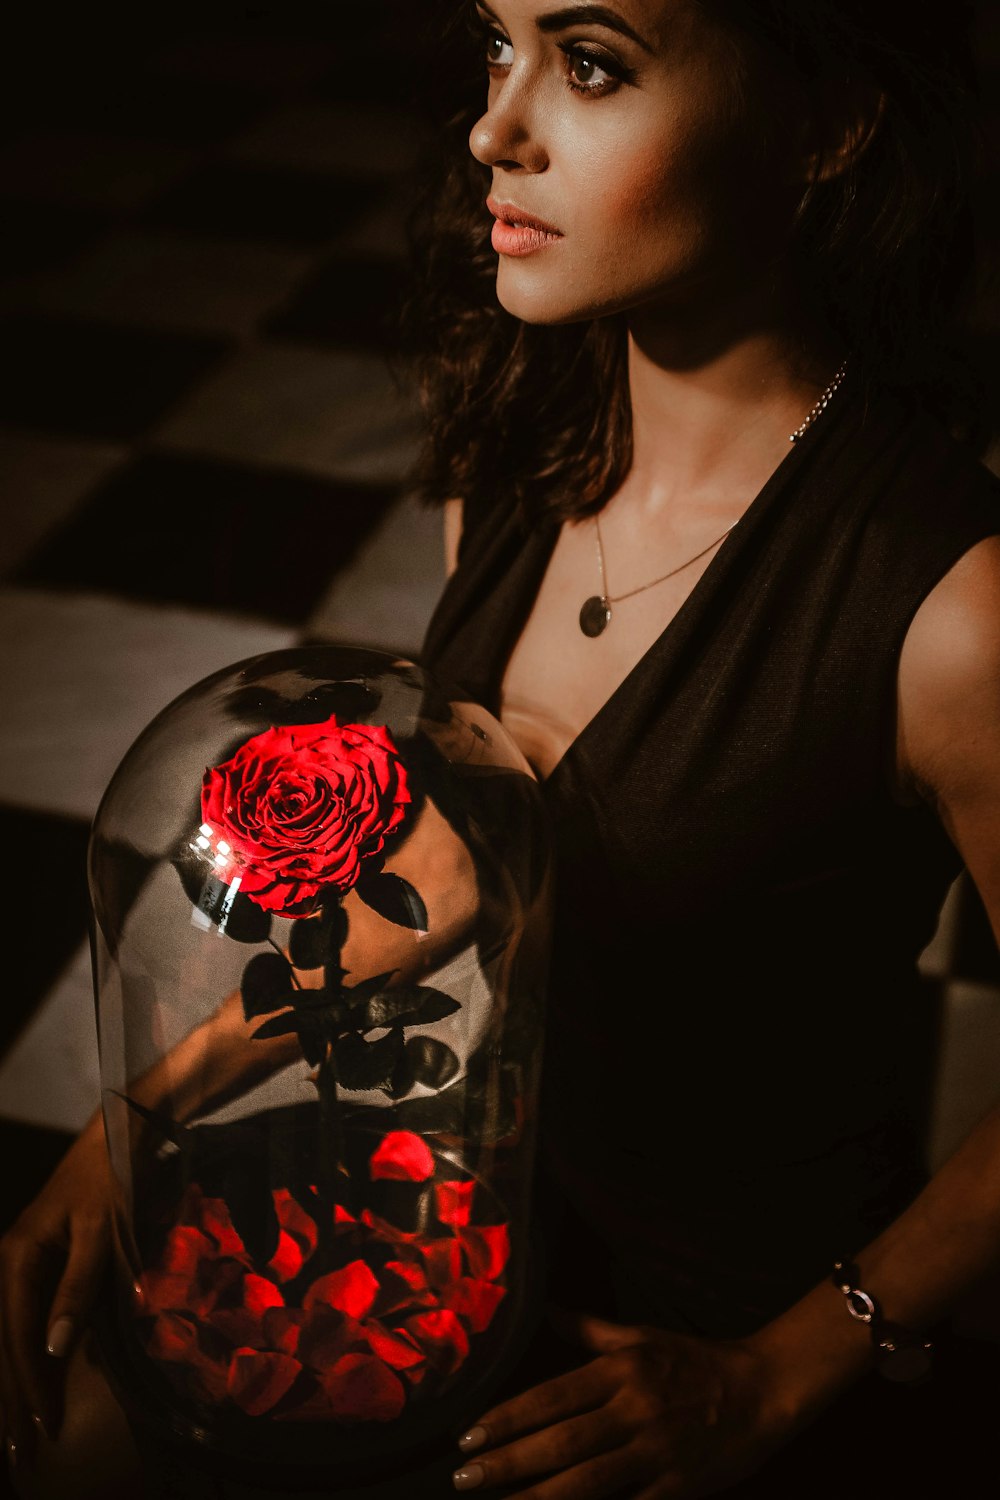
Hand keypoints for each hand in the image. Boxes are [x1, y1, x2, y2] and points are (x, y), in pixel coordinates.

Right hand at [0, 1117, 112, 1471]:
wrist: (113, 1139)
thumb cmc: (110, 1179)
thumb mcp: (99, 1231)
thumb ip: (76, 1289)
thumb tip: (53, 1349)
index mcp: (17, 1259)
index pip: (19, 1336)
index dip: (30, 1384)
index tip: (43, 1425)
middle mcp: (9, 1265)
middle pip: (5, 1344)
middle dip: (12, 1399)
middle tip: (22, 1453)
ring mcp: (19, 1267)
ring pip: (9, 1338)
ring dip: (15, 1386)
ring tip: (21, 1434)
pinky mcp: (34, 1268)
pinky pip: (22, 1323)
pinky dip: (26, 1359)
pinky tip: (33, 1387)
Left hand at [451, 1312, 795, 1498]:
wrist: (763, 1389)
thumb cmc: (694, 1360)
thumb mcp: (641, 1336)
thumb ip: (589, 1329)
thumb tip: (546, 1308)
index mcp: (621, 1371)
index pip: (551, 1397)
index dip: (508, 1418)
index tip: (469, 1436)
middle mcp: (633, 1410)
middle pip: (561, 1442)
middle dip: (509, 1463)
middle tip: (464, 1478)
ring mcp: (655, 1452)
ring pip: (588, 1483)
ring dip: (539, 1497)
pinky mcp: (676, 1487)